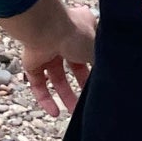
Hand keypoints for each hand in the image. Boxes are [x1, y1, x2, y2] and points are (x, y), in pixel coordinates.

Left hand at [0, 0, 97, 116]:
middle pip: (74, 66)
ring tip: (74, 113)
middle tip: (90, 99)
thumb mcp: (97, 49)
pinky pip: (38, 84)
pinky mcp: (32, 63)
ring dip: (65, 96)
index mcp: (82, 28)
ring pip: (57, 78)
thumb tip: (109, 75)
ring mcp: (47, 50)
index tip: (103, 77)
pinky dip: (45, 99)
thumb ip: (101, 62)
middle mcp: (64, 38)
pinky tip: (55, 112)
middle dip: (82, 85)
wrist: (45, 28)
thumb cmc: (74, 32)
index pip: (91, 48)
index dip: (97, 63)